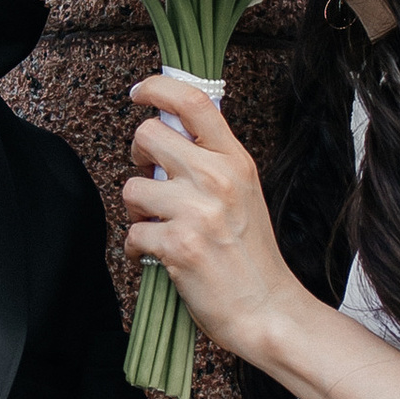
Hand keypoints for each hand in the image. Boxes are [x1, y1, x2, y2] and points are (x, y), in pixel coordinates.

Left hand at [123, 78, 303, 362]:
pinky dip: (137, 248)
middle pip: (147, 134)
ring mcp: (196, 211)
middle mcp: (217, 178)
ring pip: (131, 188)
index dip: (158, 88)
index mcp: (236, 161)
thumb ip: (212, 161)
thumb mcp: (244, 193)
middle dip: (137, 157)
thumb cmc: (252, 256)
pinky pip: (131, 233)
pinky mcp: (178, 245)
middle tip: (150, 179)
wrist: (268, 310)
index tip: (140, 92)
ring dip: (137, 210)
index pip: (194, 102)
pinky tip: (157, 256)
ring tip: (159, 226)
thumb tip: (169, 133)